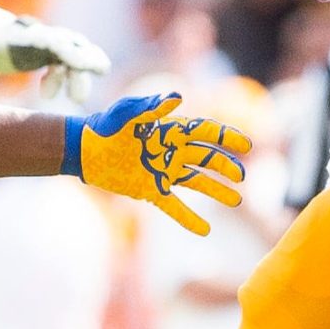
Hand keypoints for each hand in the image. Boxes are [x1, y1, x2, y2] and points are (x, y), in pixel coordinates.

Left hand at [63, 92, 250, 235]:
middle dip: (226, 166)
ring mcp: (163, 172)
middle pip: (206, 158)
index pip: (204, 132)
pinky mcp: (151, 190)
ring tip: (237, 200)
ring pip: (197, 182)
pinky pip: (174, 206)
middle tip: (242, 177)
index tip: (246, 145)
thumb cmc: (105, 126)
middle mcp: (171, 152)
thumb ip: (151, 106)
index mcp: (170, 131)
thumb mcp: (126, 112)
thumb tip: (178, 98)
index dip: (226, 137)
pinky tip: (205, 230)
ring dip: (218, 190)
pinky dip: (189, 218)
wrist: (84, 150)